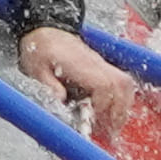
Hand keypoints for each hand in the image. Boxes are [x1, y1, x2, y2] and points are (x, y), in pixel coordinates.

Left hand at [18, 25, 132, 124]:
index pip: (103, 85)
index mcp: (79, 64)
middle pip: (121, 85)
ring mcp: (100, 64)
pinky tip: (112, 112)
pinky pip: (120, 82)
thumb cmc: (39, 48)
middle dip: (119, 110)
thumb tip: (60, 100)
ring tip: (113, 125)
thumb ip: (48, 84)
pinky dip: (121, 99)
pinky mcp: (100, 67)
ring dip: (123, 106)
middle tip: (110, 131)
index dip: (103, 105)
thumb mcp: (35, 67)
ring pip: (125, 84)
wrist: (44, 29)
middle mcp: (95, 64)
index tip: (95, 120)